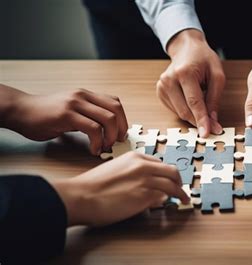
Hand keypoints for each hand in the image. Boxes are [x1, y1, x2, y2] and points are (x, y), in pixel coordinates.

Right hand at [0, 85, 127, 154]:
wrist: (21, 111)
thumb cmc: (46, 115)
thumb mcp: (73, 110)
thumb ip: (89, 115)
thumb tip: (109, 131)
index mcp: (87, 95)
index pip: (116, 103)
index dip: (123, 120)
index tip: (120, 135)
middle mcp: (84, 96)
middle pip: (116, 110)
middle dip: (120, 130)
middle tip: (115, 143)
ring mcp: (76, 104)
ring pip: (108, 119)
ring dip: (110, 137)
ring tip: (104, 147)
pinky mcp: (67, 115)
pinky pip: (93, 129)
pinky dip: (97, 142)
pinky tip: (93, 149)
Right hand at [49, 151, 188, 226]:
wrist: (81, 196)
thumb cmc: (91, 187)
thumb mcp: (115, 170)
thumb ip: (132, 174)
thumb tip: (145, 184)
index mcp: (134, 157)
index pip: (159, 163)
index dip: (165, 172)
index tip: (169, 178)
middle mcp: (143, 166)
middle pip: (171, 171)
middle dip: (179, 180)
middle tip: (180, 188)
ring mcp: (146, 180)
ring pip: (172, 185)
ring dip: (180, 192)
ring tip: (183, 198)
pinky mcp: (146, 196)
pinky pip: (164, 197)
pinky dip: (169, 201)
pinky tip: (169, 205)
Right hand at [157, 29, 223, 136]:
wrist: (186, 48)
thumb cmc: (203, 59)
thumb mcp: (217, 75)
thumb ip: (215, 98)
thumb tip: (212, 120)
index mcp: (184, 73)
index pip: (194, 103)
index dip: (201, 120)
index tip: (206, 133)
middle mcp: (169, 80)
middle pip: (185, 111)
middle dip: (200, 121)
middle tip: (214, 127)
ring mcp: (162, 86)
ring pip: (180, 113)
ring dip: (194, 116)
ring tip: (203, 102)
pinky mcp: (160, 92)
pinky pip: (176, 109)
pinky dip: (186, 110)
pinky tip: (192, 99)